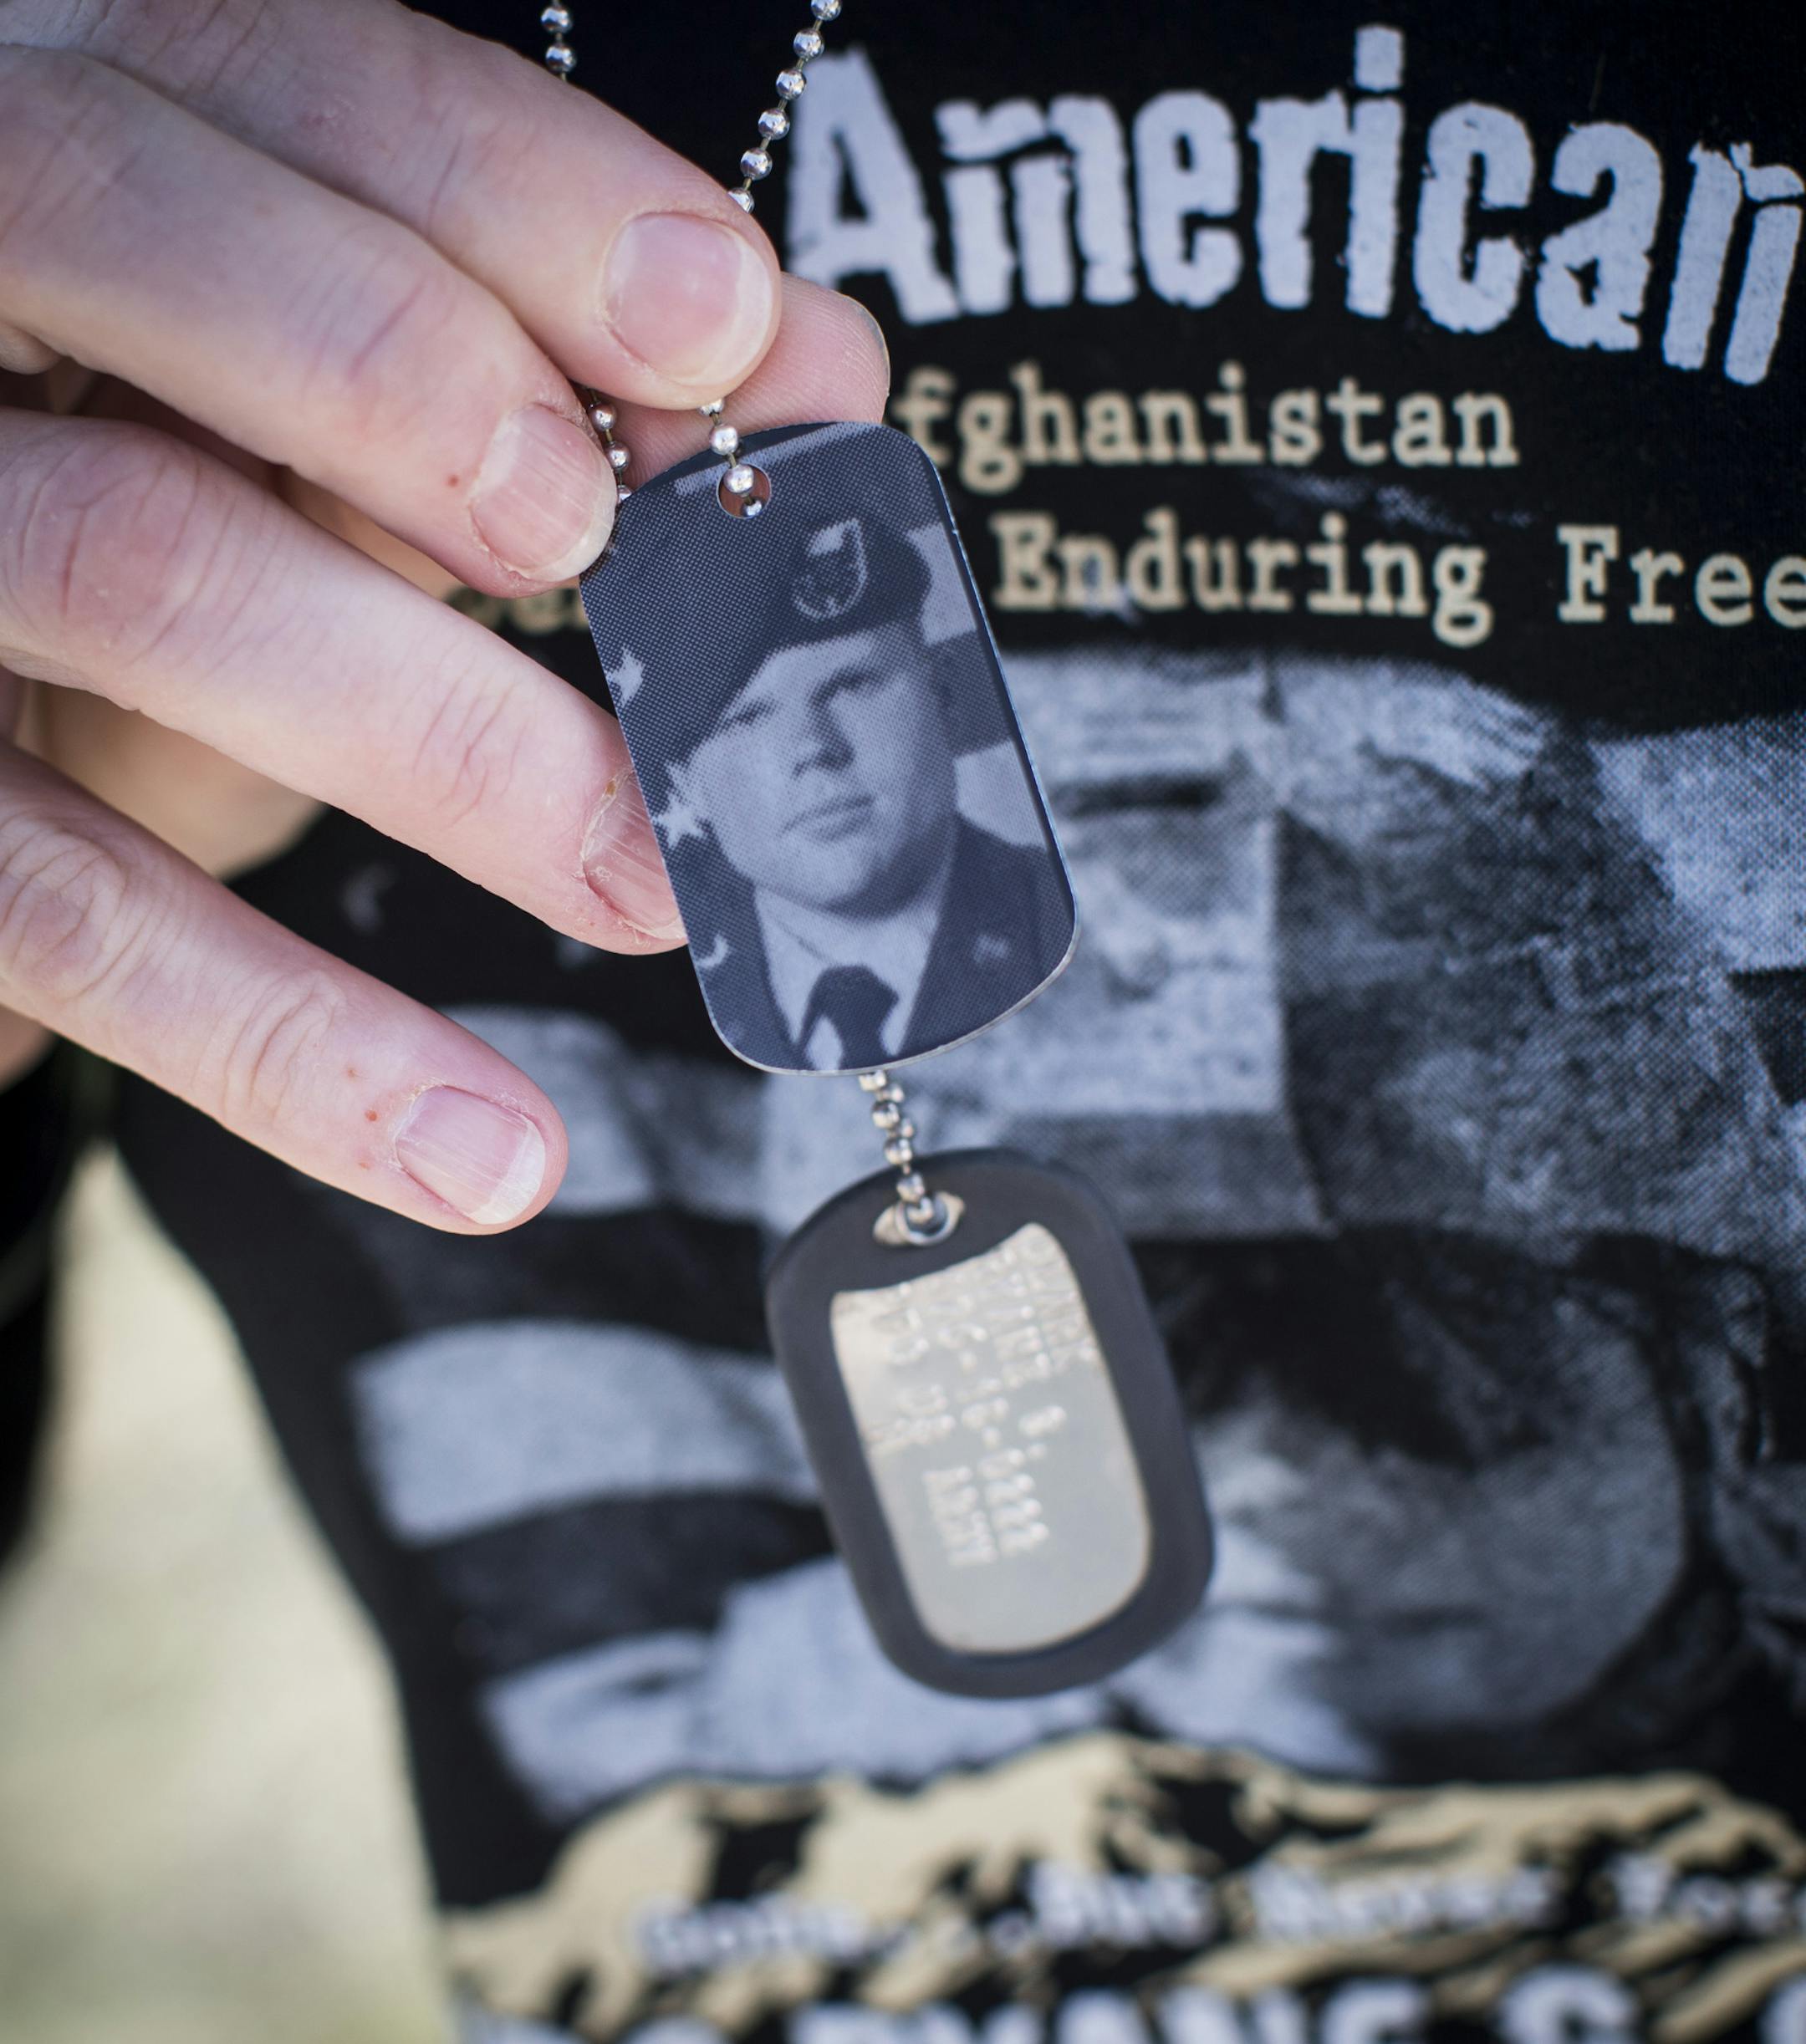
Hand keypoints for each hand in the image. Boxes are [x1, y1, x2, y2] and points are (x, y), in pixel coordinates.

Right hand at [0, 0, 888, 1226]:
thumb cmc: (172, 562)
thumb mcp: (326, 470)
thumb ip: (527, 395)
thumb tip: (813, 363)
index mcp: (91, 159)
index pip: (284, 71)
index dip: (522, 191)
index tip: (728, 327)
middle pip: (139, 230)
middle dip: (414, 375)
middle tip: (602, 541)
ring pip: (137, 565)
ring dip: (447, 731)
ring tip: (655, 883)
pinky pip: (68, 906)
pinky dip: (294, 1041)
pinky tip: (489, 1151)